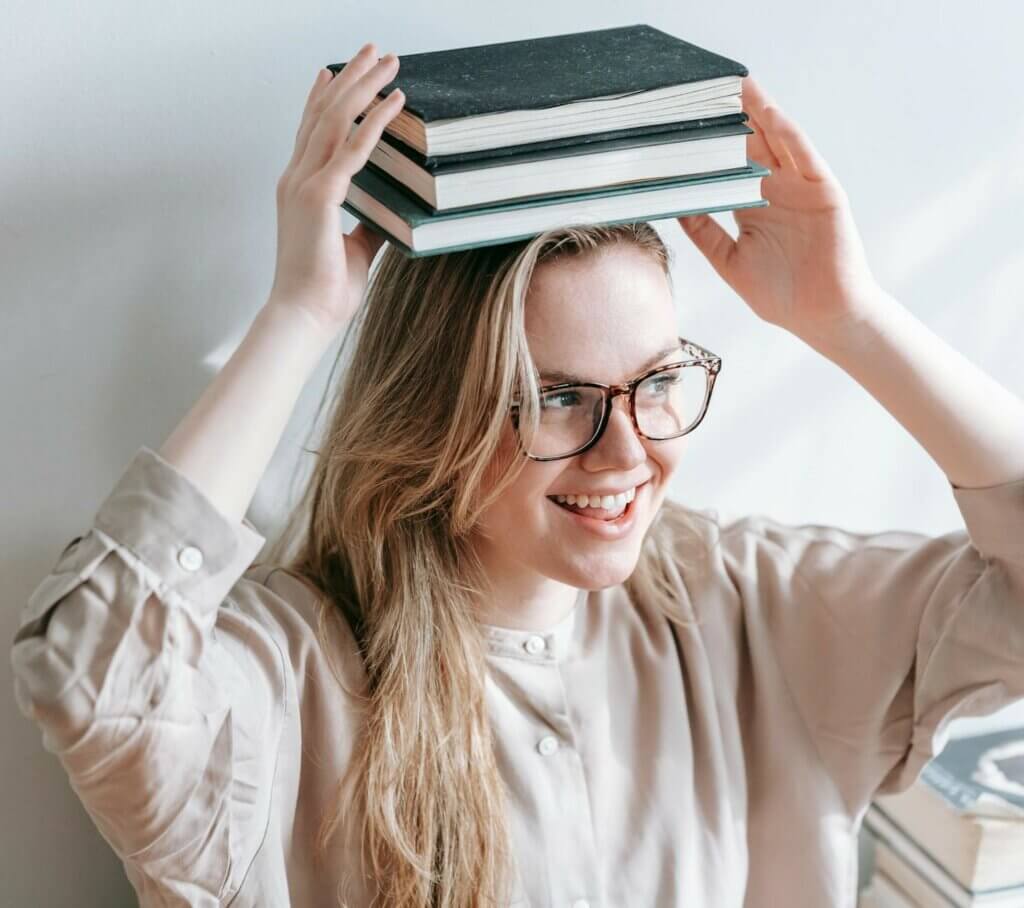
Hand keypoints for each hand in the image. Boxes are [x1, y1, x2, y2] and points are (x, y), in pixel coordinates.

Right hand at [267, 43, 404, 333]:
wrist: (303, 317)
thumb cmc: (324, 291)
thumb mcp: (355, 249)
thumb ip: (369, 224)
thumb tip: (392, 213)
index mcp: (299, 190)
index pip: (310, 132)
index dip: (322, 98)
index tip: (334, 71)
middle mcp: (296, 179)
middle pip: (322, 113)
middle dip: (349, 77)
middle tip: (370, 50)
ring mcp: (304, 184)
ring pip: (336, 119)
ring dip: (363, 85)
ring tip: (386, 60)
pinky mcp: (320, 196)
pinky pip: (353, 148)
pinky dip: (375, 120)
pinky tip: (395, 100)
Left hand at [678, 76, 882, 342]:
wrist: (821, 317)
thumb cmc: (779, 295)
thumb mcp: (729, 261)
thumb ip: (704, 232)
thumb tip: (674, 206)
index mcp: (751, 206)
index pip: (726, 165)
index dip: (709, 143)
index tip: (684, 120)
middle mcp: (775, 191)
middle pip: (751, 145)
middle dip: (733, 117)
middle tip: (708, 87)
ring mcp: (800, 189)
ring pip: (778, 142)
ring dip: (761, 113)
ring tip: (740, 85)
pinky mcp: (824, 192)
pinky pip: (806, 158)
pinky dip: (790, 136)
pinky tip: (773, 116)